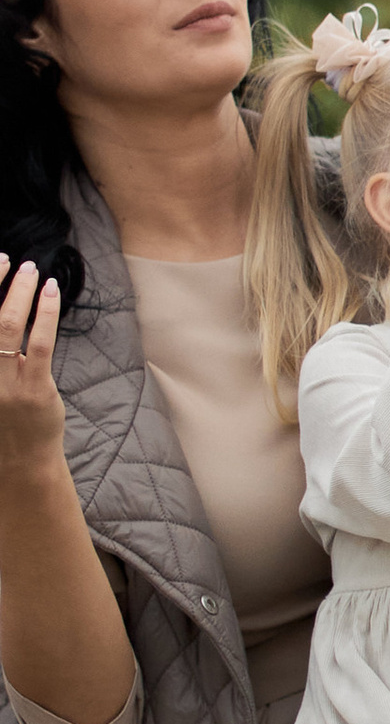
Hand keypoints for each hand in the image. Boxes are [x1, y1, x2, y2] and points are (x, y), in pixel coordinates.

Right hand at [0, 266, 65, 482]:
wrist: (21, 462)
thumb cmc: (3, 420)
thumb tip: (3, 313)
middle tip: (9, 261)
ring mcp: (3, 383)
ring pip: (6, 326)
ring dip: (20, 294)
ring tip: (32, 273)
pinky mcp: (33, 389)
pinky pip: (39, 343)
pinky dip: (45, 314)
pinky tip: (51, 293)